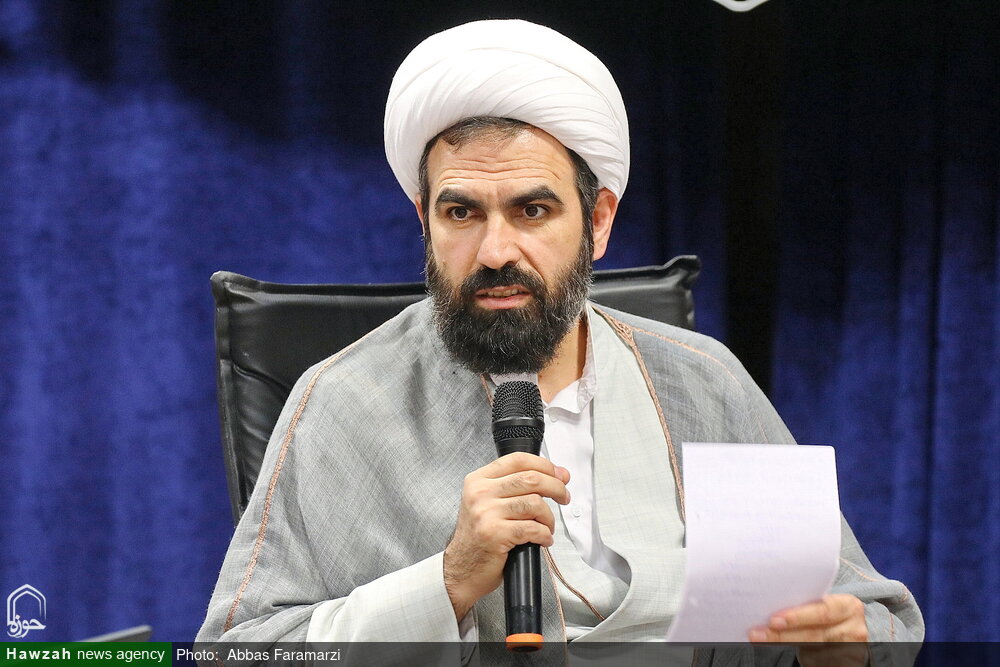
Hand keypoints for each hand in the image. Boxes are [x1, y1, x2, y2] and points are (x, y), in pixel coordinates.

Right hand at [443, 452, 570, 620]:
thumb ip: (516, 487)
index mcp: (478, 480)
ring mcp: (486, 513)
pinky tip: (543, 539)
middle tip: (564, 497)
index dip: (545, 465)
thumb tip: (557, 475)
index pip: (518, 460)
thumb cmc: (479, 536)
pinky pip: (533, 528)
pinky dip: (545, 535)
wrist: (461, 568)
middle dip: (556, 488)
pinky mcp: (495, 534)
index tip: (560, 475)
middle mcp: (480, 493)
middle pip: (531, 479)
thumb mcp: (488, 502)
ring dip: (549, 517)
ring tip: (547, 526)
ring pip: (535, 503)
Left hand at [749, 594, 868, 665]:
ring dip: (786, 646)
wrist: (851, 630)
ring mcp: (853, 649)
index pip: (821, 612)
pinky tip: (781, 650)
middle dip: (783, 635)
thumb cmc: (829, 612)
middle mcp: (853, 628)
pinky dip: (802, 658)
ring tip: (762, 641)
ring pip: (815, 652)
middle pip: (814, 635)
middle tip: (758, 634)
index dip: (797, 617)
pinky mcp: (849, 662)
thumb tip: (769, 607)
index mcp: (847, 606)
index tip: (773, 620)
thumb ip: (807, 605)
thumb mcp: (824, 604)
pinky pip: (820, 662)